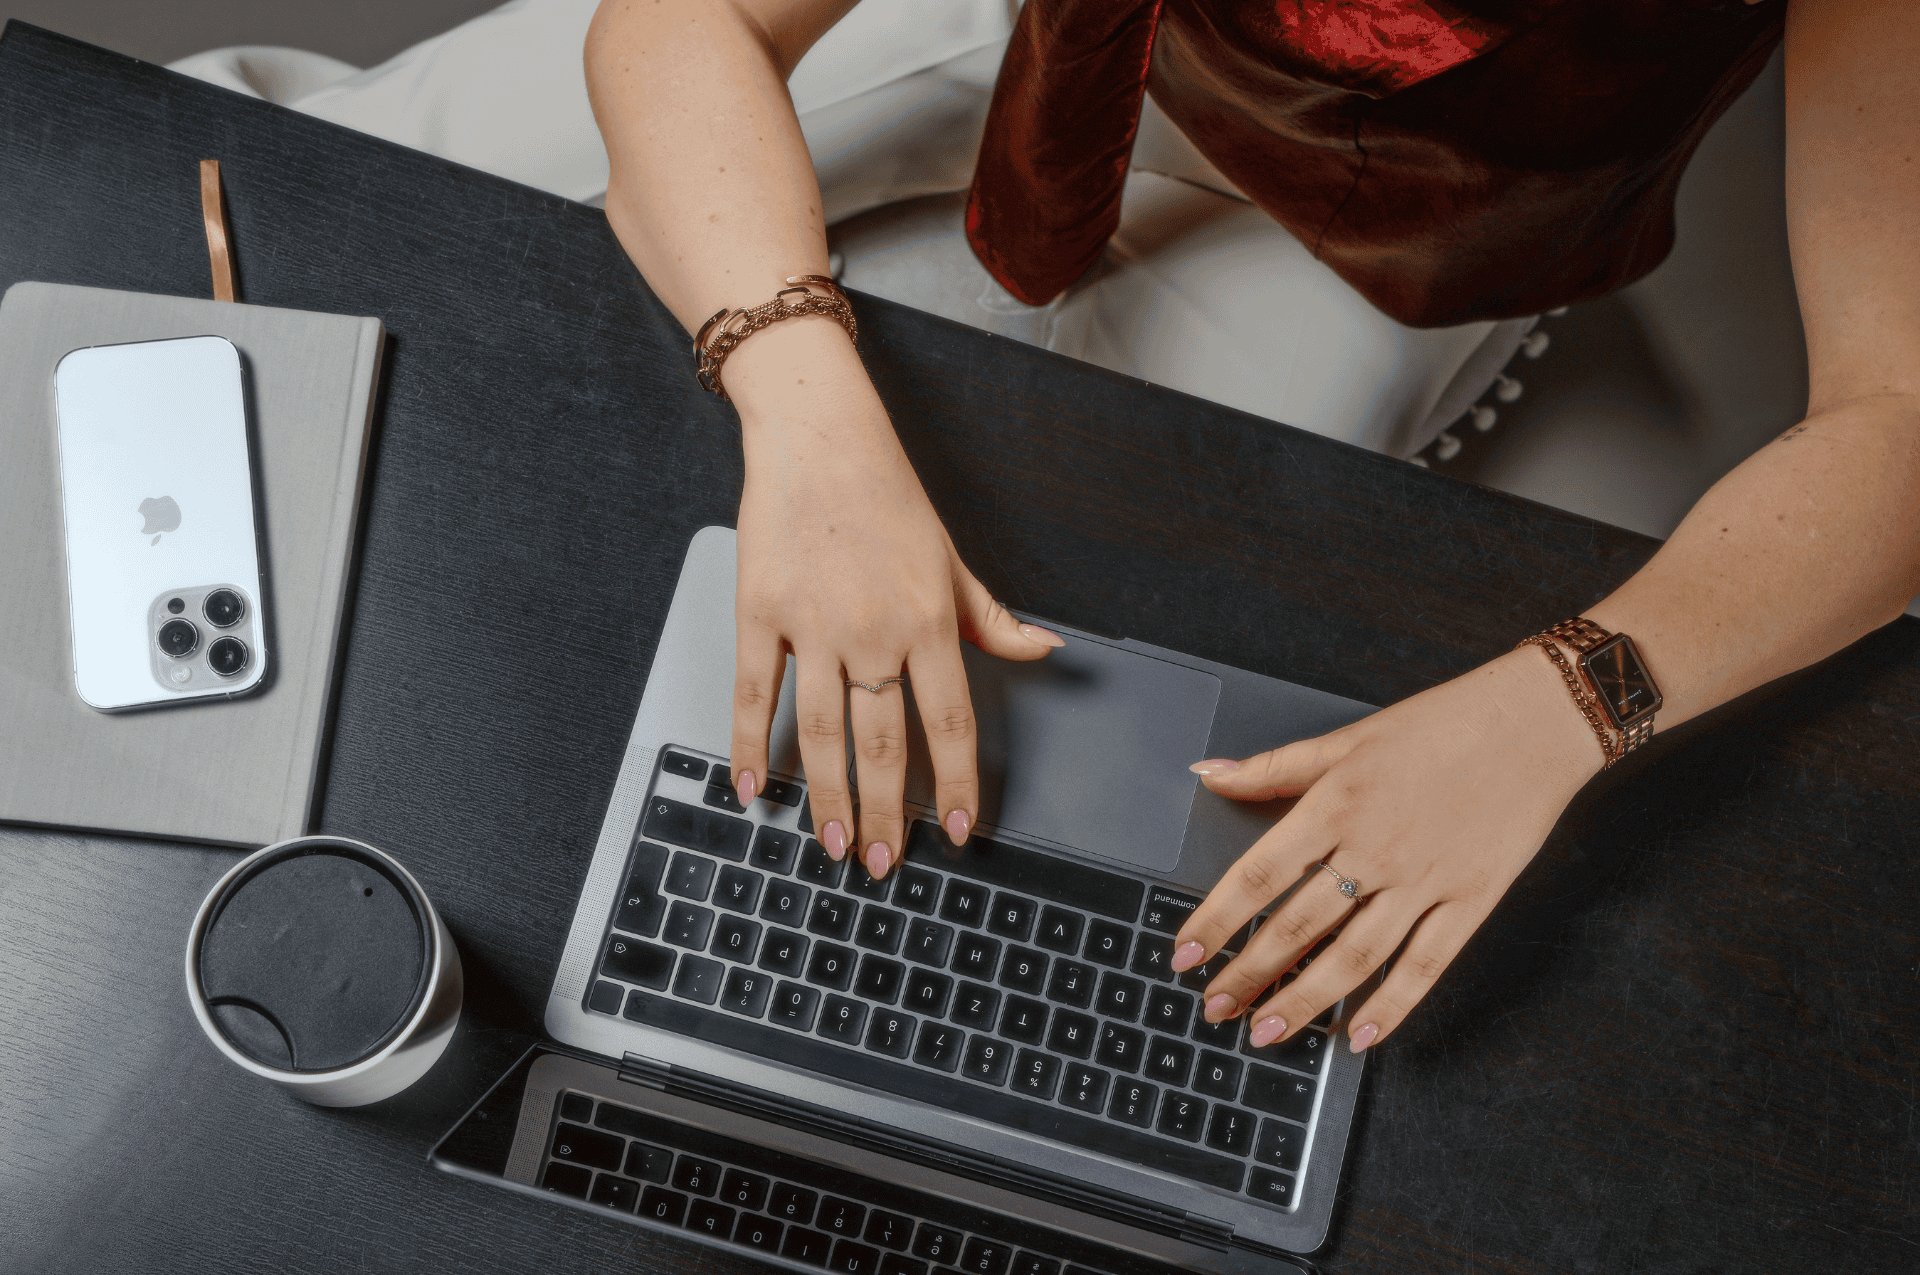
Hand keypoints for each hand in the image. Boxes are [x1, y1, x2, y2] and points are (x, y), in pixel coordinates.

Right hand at [729, 390, 1060, 881]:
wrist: (819, 438)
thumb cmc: (886, 495)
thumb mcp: (953, 559)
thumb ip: (992, 617)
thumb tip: (1044, 649)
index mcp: (928, 621)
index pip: (950, 721)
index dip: (957, 783)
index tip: (960, 830)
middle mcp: (873, 630)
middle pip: (884, 743)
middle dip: (887, 812)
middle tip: (883, 861)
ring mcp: (813, 625)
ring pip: (824, 732)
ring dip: (828, 797)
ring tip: (831, 844)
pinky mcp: (760, 613)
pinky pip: (758, 694)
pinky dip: (752, 746)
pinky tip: (753, 789)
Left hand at [1170, 646, 1603, 1053]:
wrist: (1536, 722)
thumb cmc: (1441, 725)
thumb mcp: (1348, 738)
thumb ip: (1274, 767)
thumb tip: (1208, 774)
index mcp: (1336, 805)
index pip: (1258, 875)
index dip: (1215, 922)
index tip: (1184, 956)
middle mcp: (1375, 848)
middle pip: (1297, 926)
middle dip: (1249, 975)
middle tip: (1214, 1009)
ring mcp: (1425, 880)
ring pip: (1352, 957)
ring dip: (1304, 1001)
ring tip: (1267, 1032)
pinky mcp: (1471, 901)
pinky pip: (1424, 966)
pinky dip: (1391, 1006)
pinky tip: (1359, 1035)